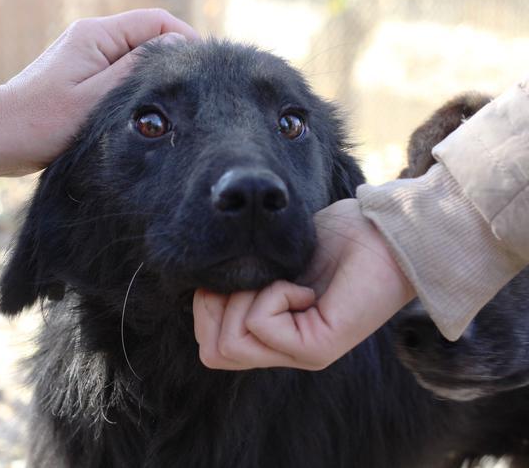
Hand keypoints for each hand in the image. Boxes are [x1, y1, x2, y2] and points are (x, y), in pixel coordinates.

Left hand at [0, 9, 196, 177]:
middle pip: (150, 37)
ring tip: (171, 104)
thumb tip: (174, 50)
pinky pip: (122, 71)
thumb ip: (136, 70)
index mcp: (97, 35)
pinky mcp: (84, 73)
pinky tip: (145, 107)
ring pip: (137, 56)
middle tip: (191, 93)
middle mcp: (93, 37)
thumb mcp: (96, 99)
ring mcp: (88, 54)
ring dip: (155, 75)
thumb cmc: (43, 122)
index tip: (204, 71)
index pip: (157, 22)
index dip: (187, 42)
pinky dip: (137, 85)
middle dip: (173, 61)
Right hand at [193, 199, 415, 369]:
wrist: (384, 234)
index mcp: (272, 335)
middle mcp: (284, 352)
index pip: (210, 347)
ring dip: (245, 299)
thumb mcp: (271, 263)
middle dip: (218, 307)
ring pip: (232, 344)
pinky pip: (262, 324)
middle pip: (213, 352)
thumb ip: (242, 283)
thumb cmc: (335, 240)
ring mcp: (301, 354)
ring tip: (283, 282)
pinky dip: (274, 295)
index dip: (207, 308)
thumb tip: (205, 288)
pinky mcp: (318, 348)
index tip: (238, 274)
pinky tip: (305, 286)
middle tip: (258, 279)